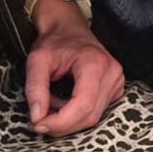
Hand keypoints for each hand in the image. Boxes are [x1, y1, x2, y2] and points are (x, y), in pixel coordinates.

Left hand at [25, 0, 124, 135]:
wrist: (67, 27)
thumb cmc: (54, 41)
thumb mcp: (37, 60)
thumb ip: (35, 88)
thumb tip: (37, 117)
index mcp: (95, 63)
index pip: (83, 105)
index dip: (61, 122)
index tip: (39, 124)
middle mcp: (112, 73)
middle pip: (90, 115)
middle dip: (63, 124)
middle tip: (41, 119)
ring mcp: (117, 81)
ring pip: (94, 117)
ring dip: (69, 119)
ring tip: (52, 102)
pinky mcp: (115, 88)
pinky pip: (97, 112)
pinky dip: (77, 114)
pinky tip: (64, 101)